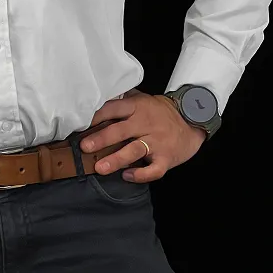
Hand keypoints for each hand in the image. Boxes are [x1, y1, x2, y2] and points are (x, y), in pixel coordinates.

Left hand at [80, 89, 205, 183]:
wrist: (191, 121)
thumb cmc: (161, 112)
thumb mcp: (143, 99)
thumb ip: (124, 99)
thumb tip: (99, 96)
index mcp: (137, 107)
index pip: (114, 108)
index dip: (97, 115)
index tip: (81, 122)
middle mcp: (146, 123)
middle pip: (121, 130)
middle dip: (101, 139)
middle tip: (84, 146)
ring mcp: (157, 142)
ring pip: (135, 150)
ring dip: (116, 159)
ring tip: (100, 167)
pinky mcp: (166, 158)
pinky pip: (154, 169)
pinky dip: (141, 174)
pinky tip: (127, 176)